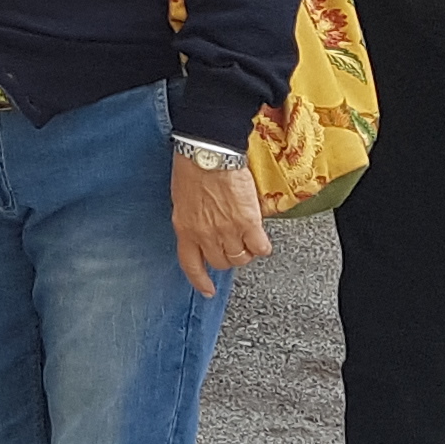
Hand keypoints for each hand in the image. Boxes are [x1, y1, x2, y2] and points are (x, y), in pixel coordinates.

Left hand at [172, 149, 273, 297]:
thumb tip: (202, 230)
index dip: (200, 281)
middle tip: (233, 244)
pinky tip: (260, 237)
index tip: (207, 290)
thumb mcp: (182, 200)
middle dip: (227, 257)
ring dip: (245, 251)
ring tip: (247, 237)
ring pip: (241, 258)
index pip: (191, 265)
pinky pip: (260, 248)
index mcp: (185, 229)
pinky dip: (262, 246)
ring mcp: (227, 231)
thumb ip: (192, 220)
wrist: (209, 152)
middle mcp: (205, 235)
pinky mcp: (248, 222)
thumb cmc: (192, 168)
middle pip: (221, 263)